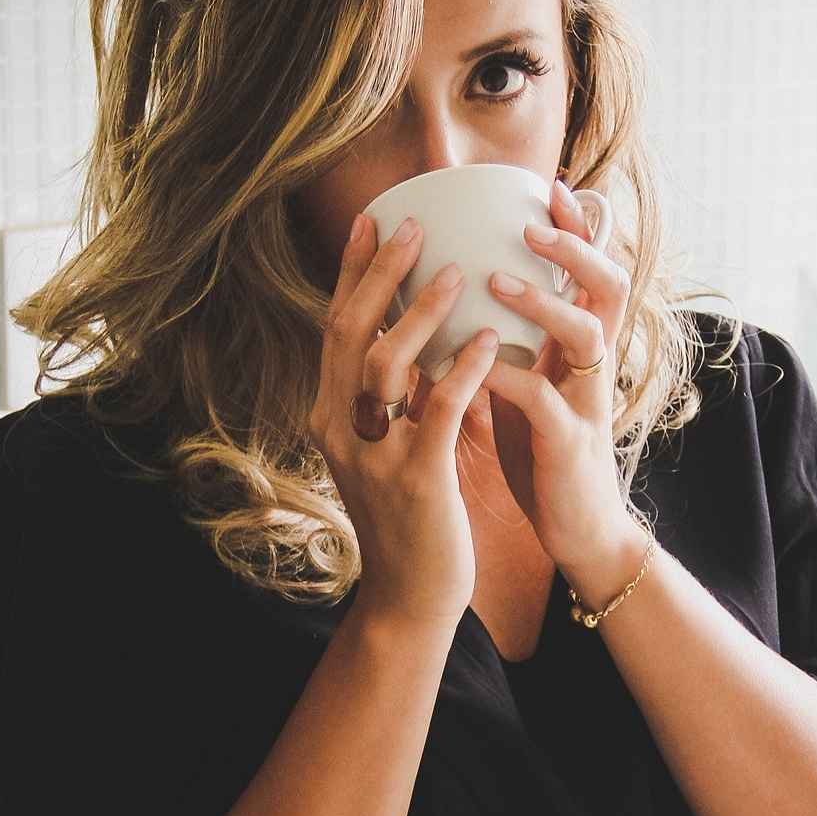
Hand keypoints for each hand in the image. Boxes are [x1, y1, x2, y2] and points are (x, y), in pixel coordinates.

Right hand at [307, 212, 498, 632]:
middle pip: (349, 331)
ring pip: (386, 363)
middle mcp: (339, 426)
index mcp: (331, 413)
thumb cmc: (409, 513)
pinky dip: (459, 367)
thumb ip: (393, 393)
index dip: (351, 271)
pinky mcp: (414, 479)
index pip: (335, 327)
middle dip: (378, 272)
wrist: (410, 596)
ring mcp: (372, 454)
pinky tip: (485, 338)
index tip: (372, 220)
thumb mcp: (388, 444)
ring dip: (421, 311)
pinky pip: (437, 409)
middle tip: (411, 224)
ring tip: (456, 270)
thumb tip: (416, 332)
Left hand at [480, 179, 634, 571]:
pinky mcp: (568, 443)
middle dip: (576, 248)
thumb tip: (472, 289)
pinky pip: (544, 400)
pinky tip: (471, 363)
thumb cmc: (543, 449)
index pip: (593, 271)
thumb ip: (517, 338)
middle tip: (533, 223)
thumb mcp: (534, 381)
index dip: (579, 228)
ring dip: (544, 301)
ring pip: (585, 333)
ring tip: (498, 279)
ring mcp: (587, 401)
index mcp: (581, 345)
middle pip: (610, 285)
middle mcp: (593, 364)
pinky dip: (506, 376)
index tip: (549, 187)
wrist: (576, 530)